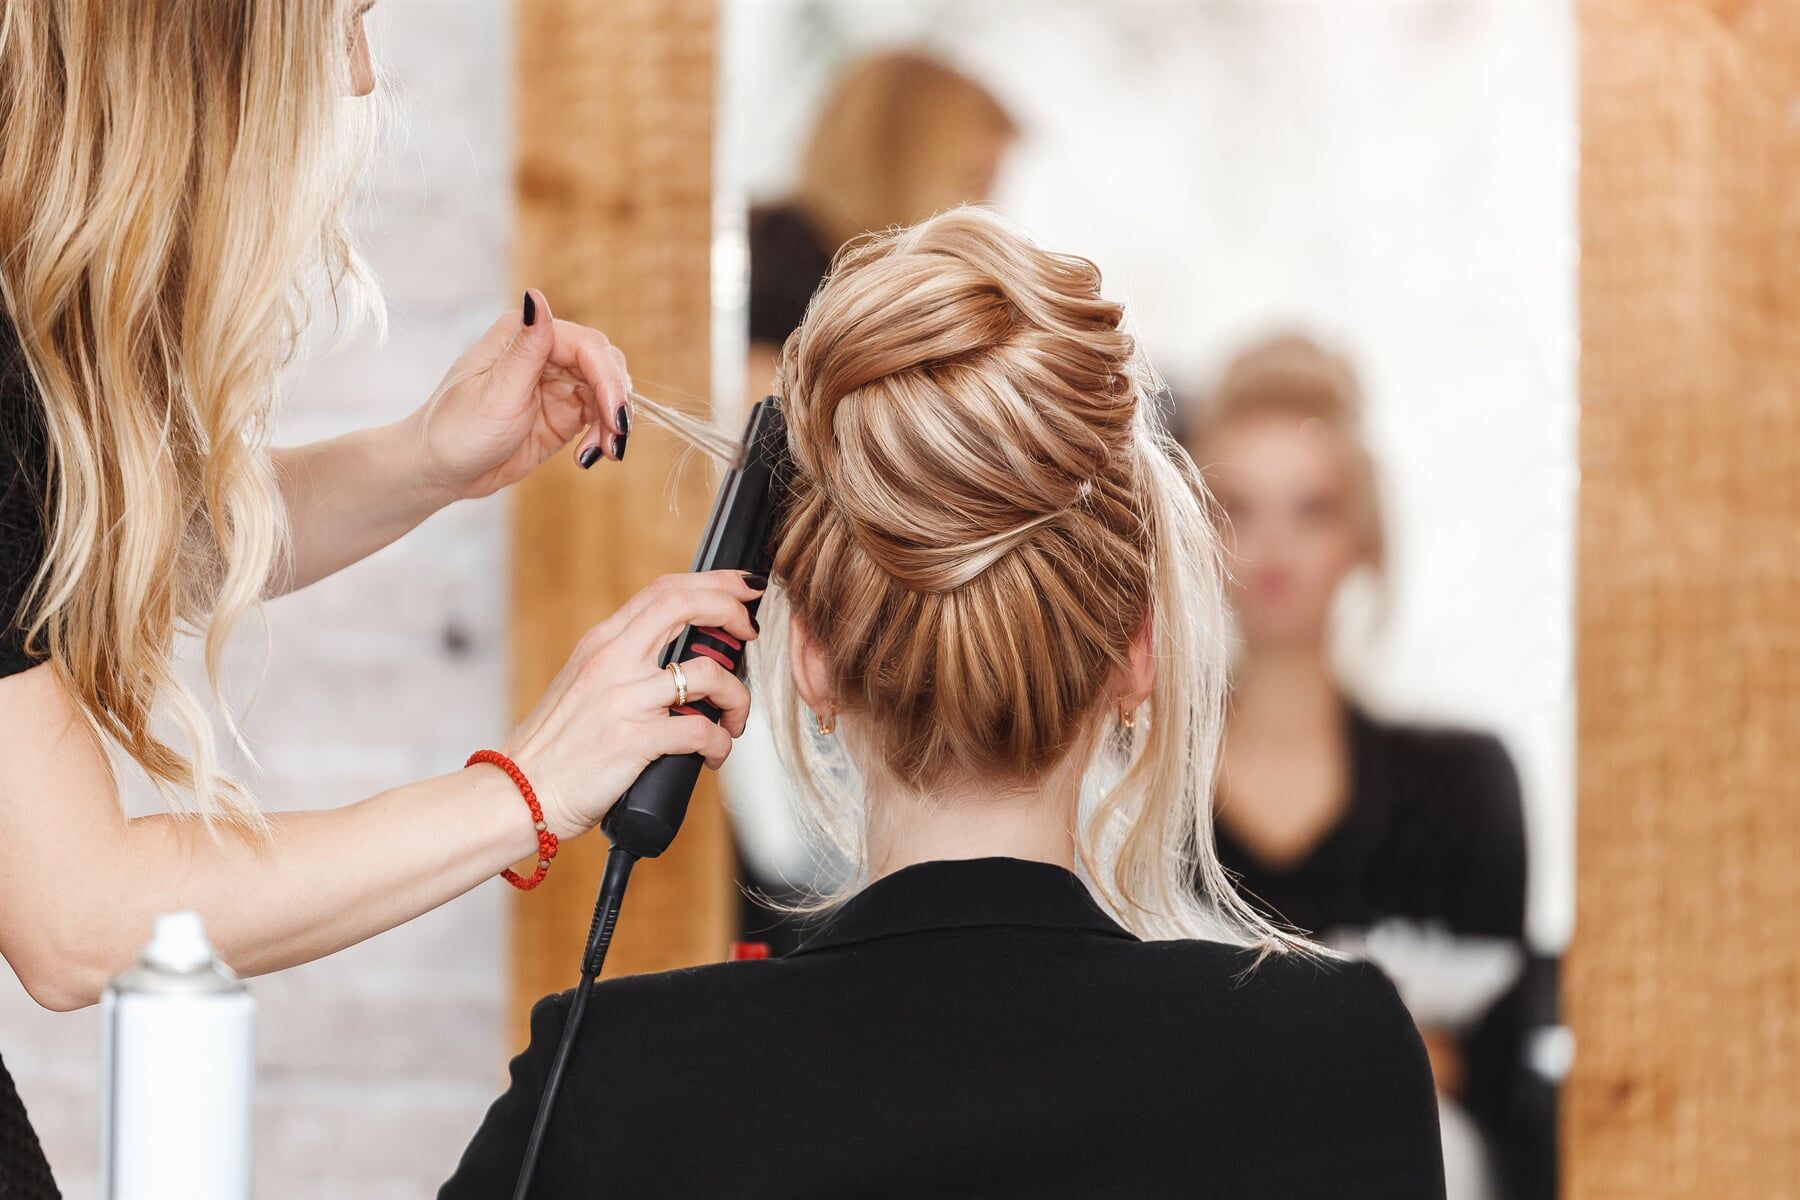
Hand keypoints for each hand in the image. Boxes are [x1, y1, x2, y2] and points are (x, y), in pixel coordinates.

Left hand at [410, 289, 631, 501]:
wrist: (440, 470)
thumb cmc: (456, 429)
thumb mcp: (495, 393)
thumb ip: (526, 348)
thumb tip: (536, 295)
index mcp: (523, 334)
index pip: (585, 346)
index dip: (607, 379)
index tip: (614, 416)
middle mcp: (544, 351)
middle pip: (604, 365)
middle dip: (615, 402)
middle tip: (614, 441)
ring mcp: (557, 383)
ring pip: (607, 392)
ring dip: (612, 424)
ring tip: (604, 455)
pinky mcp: (564, 412)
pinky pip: (598, 417)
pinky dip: (603, 437)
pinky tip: (589, 457)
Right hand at [497, 571, 764, 840]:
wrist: (520, 793)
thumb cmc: (557, 747)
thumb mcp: (585, 684)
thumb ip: (624, 663)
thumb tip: (679, 658)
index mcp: (602, 643)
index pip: (665, 590)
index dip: (713, 583)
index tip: (742, 590)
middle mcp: (611, 661)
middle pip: (684, 605)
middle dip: (732, 609)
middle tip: (751, 633)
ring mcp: (622, 699)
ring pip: (707, 674)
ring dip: (737, 696)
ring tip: (733, 720)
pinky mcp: (632, 740)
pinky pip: (700, 731)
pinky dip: (719, 743)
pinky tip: (713, 754)